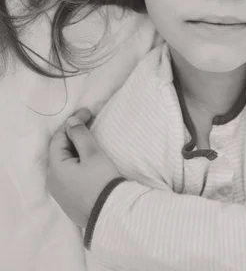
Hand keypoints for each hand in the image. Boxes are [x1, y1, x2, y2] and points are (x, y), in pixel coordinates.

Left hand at [47, 108, 121, 227]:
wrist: (111, 215)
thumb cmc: (101, 182)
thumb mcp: (92, 155)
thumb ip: (80, 135)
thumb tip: (71, 121)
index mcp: (55, 168)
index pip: (59, 138)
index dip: (72, 122)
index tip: (88, 112)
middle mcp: (53, 181)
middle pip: (60, 150)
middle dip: (73, 134)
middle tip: (90, 121)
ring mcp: (60, 192)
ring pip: (64, 162)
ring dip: (75, 148)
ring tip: (89, 137)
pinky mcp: (69, 199)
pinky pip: (69, 174)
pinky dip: (76, 161)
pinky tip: (87, 158)